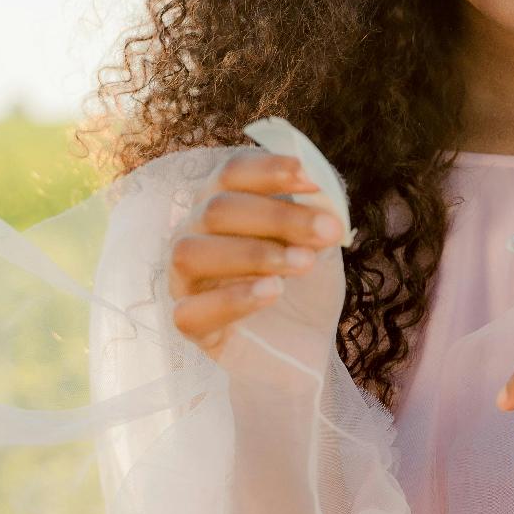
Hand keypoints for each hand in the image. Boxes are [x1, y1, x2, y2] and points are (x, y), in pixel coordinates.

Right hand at [167, 150, 348, 362]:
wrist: (305, 343)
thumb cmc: (305, 282)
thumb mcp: (320, 240)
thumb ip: (318, 207)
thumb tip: (318, 180)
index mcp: (224, 201)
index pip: (231, 172)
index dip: (269, 170)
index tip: (312, 181)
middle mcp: (195, 232)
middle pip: (217, 209)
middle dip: (279, 217)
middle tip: (329, 232)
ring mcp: (185, 278)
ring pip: (192, 252)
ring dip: (254, 254)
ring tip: (305, 264)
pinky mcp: (188, 323)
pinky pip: (191, 310)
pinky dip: (234, 298)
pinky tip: (273, 291)